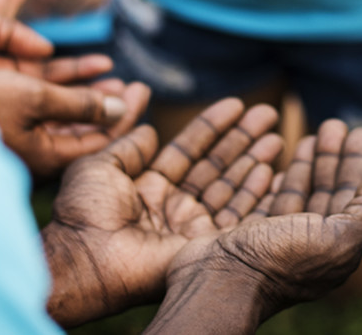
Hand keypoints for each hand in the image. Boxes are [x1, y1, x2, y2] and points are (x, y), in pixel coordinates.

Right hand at [0, 58, 150, 179]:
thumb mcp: (34, 97)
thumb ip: (78, 104)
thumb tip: (119, 108)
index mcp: (47, 157)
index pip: (101, 140)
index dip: (125, 114)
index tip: (143, 90)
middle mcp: (35, 154)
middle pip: (86, 130)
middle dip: (111, 105)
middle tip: (136, 85)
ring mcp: (19, 141)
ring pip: (65, 118)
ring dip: (88, 95)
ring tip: (110, 74)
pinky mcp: (4, 124)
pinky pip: (42, 109)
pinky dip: (61, 91)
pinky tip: (71, 75)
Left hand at [41, 98, 284, 326]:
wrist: (88, 256)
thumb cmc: (84, 212)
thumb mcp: (100, 166)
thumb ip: (127, 145)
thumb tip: (149, 129)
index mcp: (149, 187)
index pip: (189, 150)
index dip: (212, 126)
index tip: (236, 105)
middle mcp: (174, 206)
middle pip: (216, 165)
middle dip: (243, 139)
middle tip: (268, 113)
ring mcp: (190, 227)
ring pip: (231, 188)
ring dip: (255, 161)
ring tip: (277, 137)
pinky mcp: (204, 247)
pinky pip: (237, 218)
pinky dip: (255, 195)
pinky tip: (270, 171)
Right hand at [149, 119, 361, 330]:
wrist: (217, 284)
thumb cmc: (278, 261)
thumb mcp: (337, 239)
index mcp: (334, 247)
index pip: (353, 198)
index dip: (358, 164)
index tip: (360, 132)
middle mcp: (307, 244)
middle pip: (326, 192)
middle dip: (333, 157)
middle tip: (334, 124)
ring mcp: (275, 239)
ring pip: (297, 193)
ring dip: (306, 163)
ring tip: (312, 135)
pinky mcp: (246, 233)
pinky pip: (266, 201)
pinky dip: (274, 179)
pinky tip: (276, 161)